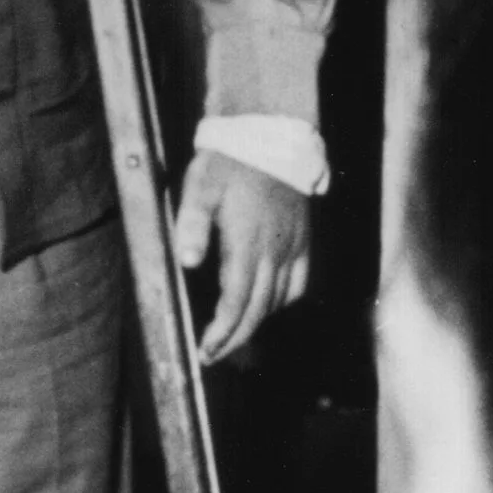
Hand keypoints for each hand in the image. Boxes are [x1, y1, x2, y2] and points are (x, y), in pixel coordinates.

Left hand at [174, 151, 309, 363]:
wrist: (271, 136)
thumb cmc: (230, 162)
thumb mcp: (200, 186)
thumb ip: (192, 224)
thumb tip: (188, 263)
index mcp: (248, 242)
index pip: (237, 302)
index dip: (222, 332)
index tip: (205, 350)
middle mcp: (275, 251)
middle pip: (258, 310)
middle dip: (235, 338)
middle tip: (213, 356)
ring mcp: (293, 247)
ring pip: (279, 301)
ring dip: (256, 322)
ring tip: (233, 334)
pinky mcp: (304, 240)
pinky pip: (299, 284)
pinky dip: (282, 302)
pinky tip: (266, 304)